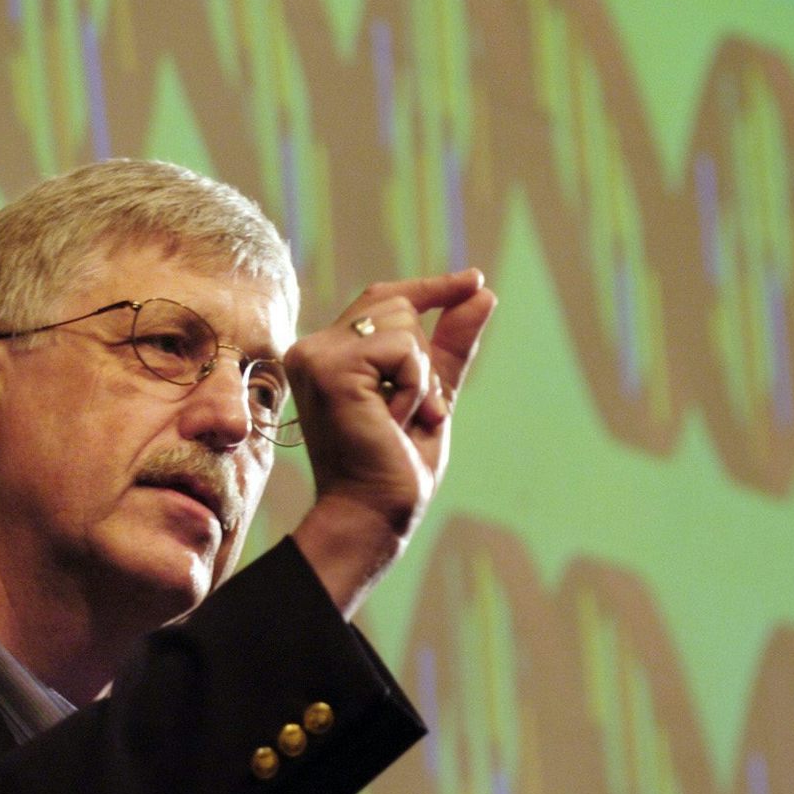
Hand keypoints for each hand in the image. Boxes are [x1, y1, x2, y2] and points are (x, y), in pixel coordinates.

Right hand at [286, 268, 495, 617]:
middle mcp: (312, 348)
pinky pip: (403, 349)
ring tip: (399, 421)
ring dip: (421, 379)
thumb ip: (449, 345)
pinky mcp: (330, 368)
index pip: (381, 298)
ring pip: (404, 325)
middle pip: (398, 306)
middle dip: (425, 360)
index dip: (431, 287)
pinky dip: (415, 387)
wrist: (376, 513)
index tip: (475, 280)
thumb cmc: (396, 466)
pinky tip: (394, 421)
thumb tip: (481, 293)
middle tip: (412, 414)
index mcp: (327, 354)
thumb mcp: (431, 393)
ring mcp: (316, 356)